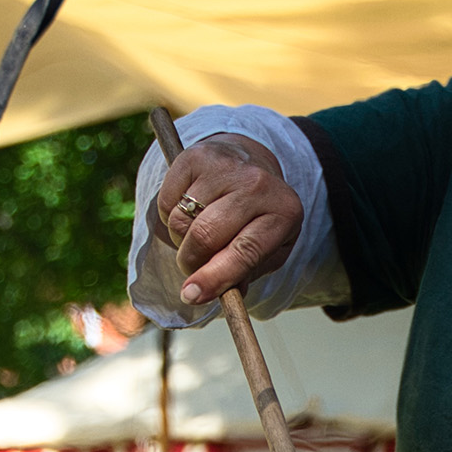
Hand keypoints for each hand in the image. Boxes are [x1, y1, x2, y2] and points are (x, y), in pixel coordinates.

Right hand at [150, 133, 301, 304]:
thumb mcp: (266, 251)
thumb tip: (206, 293)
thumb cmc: (258, 219)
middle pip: (206, 236)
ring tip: (198, 233)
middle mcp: (258, 184)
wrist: (251, 164)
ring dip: (180, 240)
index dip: (216, 277)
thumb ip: (242, 275)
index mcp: (285, 212)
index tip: (191, 295)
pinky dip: (170, 216)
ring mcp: (226, 166)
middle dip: (191, 262)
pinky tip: (190, 210)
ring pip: (181, 222)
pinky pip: (166, 203)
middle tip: (192, 268)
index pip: (246, 251)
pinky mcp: (196, 156)